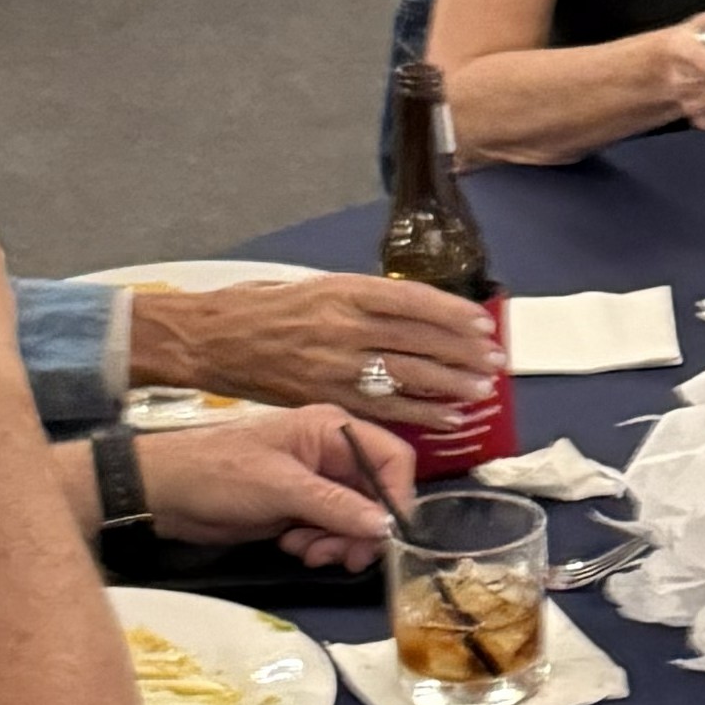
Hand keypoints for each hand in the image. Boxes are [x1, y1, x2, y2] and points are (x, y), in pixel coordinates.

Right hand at [134, 273, 498, 420]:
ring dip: (450, 384)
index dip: (453, 314)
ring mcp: (334, 364)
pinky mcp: (324, 397)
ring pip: (407, 375)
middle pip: (419, 339)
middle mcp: (342, 326)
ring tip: (480, 389)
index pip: (413, 300)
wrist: (209, 339)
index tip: (482, 323)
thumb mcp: (314, 287)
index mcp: (342, 290)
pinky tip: (446, 417)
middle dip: (462, 352)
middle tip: (494, 360)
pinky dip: (419, 413)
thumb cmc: (260, 308)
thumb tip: (411, 313)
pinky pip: (382, 407)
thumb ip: (361, 301)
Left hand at [134, 406, 416, 570]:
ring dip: (337, 542)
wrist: (163, 492)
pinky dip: (319, 544)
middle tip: (343, 558)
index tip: (385, 535)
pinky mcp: (298, 507)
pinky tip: (292, 546)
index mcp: (332, 430)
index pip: (392, 459)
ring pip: (354, 519)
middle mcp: (331, 453)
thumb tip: (384, 527)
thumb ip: (336, 506)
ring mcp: (315, 482)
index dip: (396, 498)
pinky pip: (330, 530)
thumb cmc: (218, 474)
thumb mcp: (281, 488)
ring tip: (306, 551)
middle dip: (362, 529)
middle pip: (375, 495)